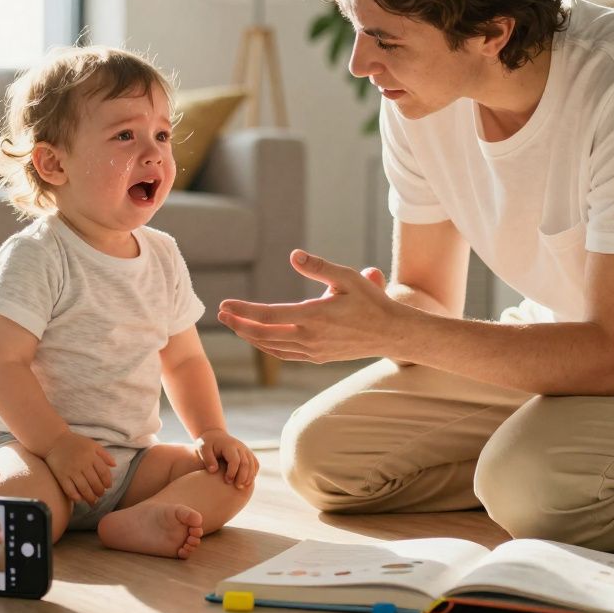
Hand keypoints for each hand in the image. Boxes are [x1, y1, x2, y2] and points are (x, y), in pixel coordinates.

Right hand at [43, 431, 115, 505]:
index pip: (104, 473)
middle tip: (100, 495)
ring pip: (84, 489)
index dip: (107, 482)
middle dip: (100, 492)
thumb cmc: (75, 442)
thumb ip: (104, 454)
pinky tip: (80, 499)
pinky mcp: (61, 476)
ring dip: (90, 497)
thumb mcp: (92, 444)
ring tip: (93, 501)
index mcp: (92, 456)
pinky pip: (70, 490)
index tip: (108, 487)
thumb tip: (114, 465)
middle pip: (95, 483)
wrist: (54, 441)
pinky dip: (76, 497)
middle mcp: (82, 464)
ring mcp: (71, 471)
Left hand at [195, 428, 258, 487]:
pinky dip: (253, 473)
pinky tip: (247, 482)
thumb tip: (214, 470)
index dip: (232, 472)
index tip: (227, 481)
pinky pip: (255, 464)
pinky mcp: (248, 453)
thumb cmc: (207, 445)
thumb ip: (208, 459)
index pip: (235, 460)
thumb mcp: (203, 449)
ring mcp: (245, 449)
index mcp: (229, 445)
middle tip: (237, 487)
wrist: (215, 436)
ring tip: (243, 487)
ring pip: (253, 464)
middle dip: (243, 477)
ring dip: (250, 477)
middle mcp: (240, 446)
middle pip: (246, 463)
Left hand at [218, 249, 403, 363]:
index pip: (268, 315)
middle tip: (221, 314)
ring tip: (234, 325)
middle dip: (239, 324)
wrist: (392, 333)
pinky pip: (285, 355)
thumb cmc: (371, 301)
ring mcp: (313, 351)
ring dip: (250, 336)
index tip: (225, 304)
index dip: (243, 310)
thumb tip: (294, 255)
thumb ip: (319, 267)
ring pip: (272, 347)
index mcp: (314, 316)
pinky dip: (268, 348)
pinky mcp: (317, 358)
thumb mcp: (348, 277)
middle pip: (264, 334)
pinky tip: (259, 340)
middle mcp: (310, 337)